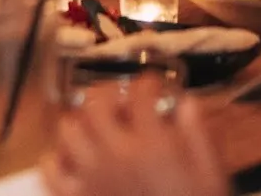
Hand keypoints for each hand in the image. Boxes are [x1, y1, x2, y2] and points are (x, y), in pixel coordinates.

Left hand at [43, 85, 228, 195]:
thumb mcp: (211, 176)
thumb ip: (198, 136)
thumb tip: (186, 104)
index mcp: (153, 146)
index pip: (141, 94)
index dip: (147, 83)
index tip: (151, 85)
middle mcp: (116, 155)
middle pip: (95, 102)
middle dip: (107, 92)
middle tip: (119, 98)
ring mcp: (90, 176)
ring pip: (68, 128)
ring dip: (81, 122)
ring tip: (95, 127)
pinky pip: (49, 170)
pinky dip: (56, 160)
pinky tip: (73, 160)